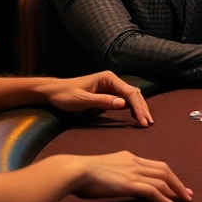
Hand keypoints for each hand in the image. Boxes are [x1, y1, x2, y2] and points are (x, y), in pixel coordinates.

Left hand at [37, 72, 153, 126]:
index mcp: (109, 78)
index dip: (138, 107)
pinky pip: (125, 100)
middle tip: (148, 123)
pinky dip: (132, 108)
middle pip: (134, 94)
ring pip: (131, 97)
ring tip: (146, 121)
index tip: (142, 121)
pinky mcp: (109, 92)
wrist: (53, 92)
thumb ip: (102, 101)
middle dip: (142, 108)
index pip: (130, 93)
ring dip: (139, 108)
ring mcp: (111, 86)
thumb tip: (123, 104)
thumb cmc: (65, 95)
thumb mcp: (82, 100)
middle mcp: (113, 80)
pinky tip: (136, 116)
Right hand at [66, 152, 192, 201]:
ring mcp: (133, 172)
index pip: (155, 165)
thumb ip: (115, 173)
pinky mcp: (129, 184)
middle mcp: (135, 162)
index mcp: (129, 157)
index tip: (176, 184)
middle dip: (178, 182)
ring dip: (176, 191)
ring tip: (184, 201)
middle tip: (188, 193)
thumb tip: (119, 183)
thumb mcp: (104, 169)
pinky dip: (163, 198)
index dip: (168, 175)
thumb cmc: (81, 173)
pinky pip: (153, 191)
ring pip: (162, 180)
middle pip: (165, 170)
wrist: (73, 170)